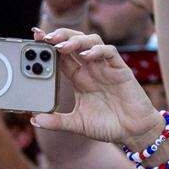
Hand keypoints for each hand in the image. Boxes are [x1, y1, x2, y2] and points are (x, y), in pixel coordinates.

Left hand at [30, 29, 162, 146]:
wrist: (134, 132)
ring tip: (61, 46)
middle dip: (59, 36)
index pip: (61, 55)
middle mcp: (91, 68)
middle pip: (74, 42)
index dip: (49, 45)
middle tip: (44, 38)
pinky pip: (109, 52)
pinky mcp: (120, 70)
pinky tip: (86, 56)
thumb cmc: (108, 126)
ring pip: (91, 41)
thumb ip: (56, 122)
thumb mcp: (77, 124)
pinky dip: (97, 50)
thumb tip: (34, 120)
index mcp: (79, 78)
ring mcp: (106, 67)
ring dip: (75, 40)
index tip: (35, 39)